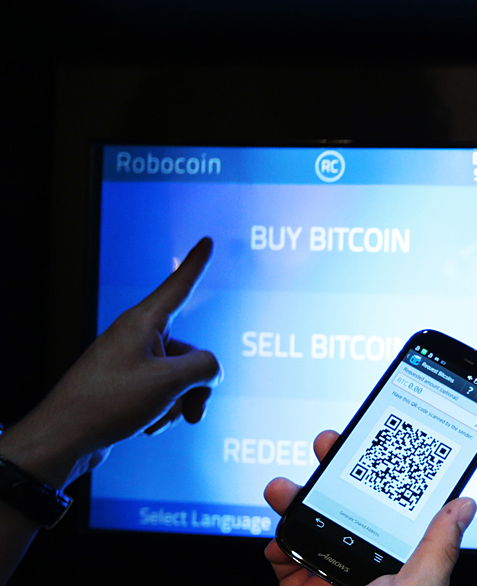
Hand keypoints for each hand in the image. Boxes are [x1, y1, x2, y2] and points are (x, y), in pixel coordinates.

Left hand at [0, 237, 221, 488]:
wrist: (64, 438)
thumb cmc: (109, 403)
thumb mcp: (170, 383)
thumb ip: (205, 367)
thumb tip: (209, 371)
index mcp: (143, 323)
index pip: (179, 286)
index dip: (197, 264)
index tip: (207, 241)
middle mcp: (136, 337)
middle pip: (189, 350)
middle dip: (197, 382)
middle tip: (193, 409)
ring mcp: (129, 361)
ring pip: (177, 375)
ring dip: (181, 401)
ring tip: (165, 420)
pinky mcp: (124, 385)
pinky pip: (160, 390)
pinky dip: (163, 408)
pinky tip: (150, 426)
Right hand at [264, 430, 476, 585]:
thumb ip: (439, 547)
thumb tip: (465, 505)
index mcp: (406, 565)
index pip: (395, 508)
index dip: (382, 473)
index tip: (370, 443)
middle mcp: (371, 572)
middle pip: (348, 511)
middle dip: (332, 476)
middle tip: (325, 447)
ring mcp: (336, 585)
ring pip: (313, 534)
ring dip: (296, 507)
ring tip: (284, 490)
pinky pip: (288, 569)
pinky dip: (278, 550)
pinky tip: (277, 541)